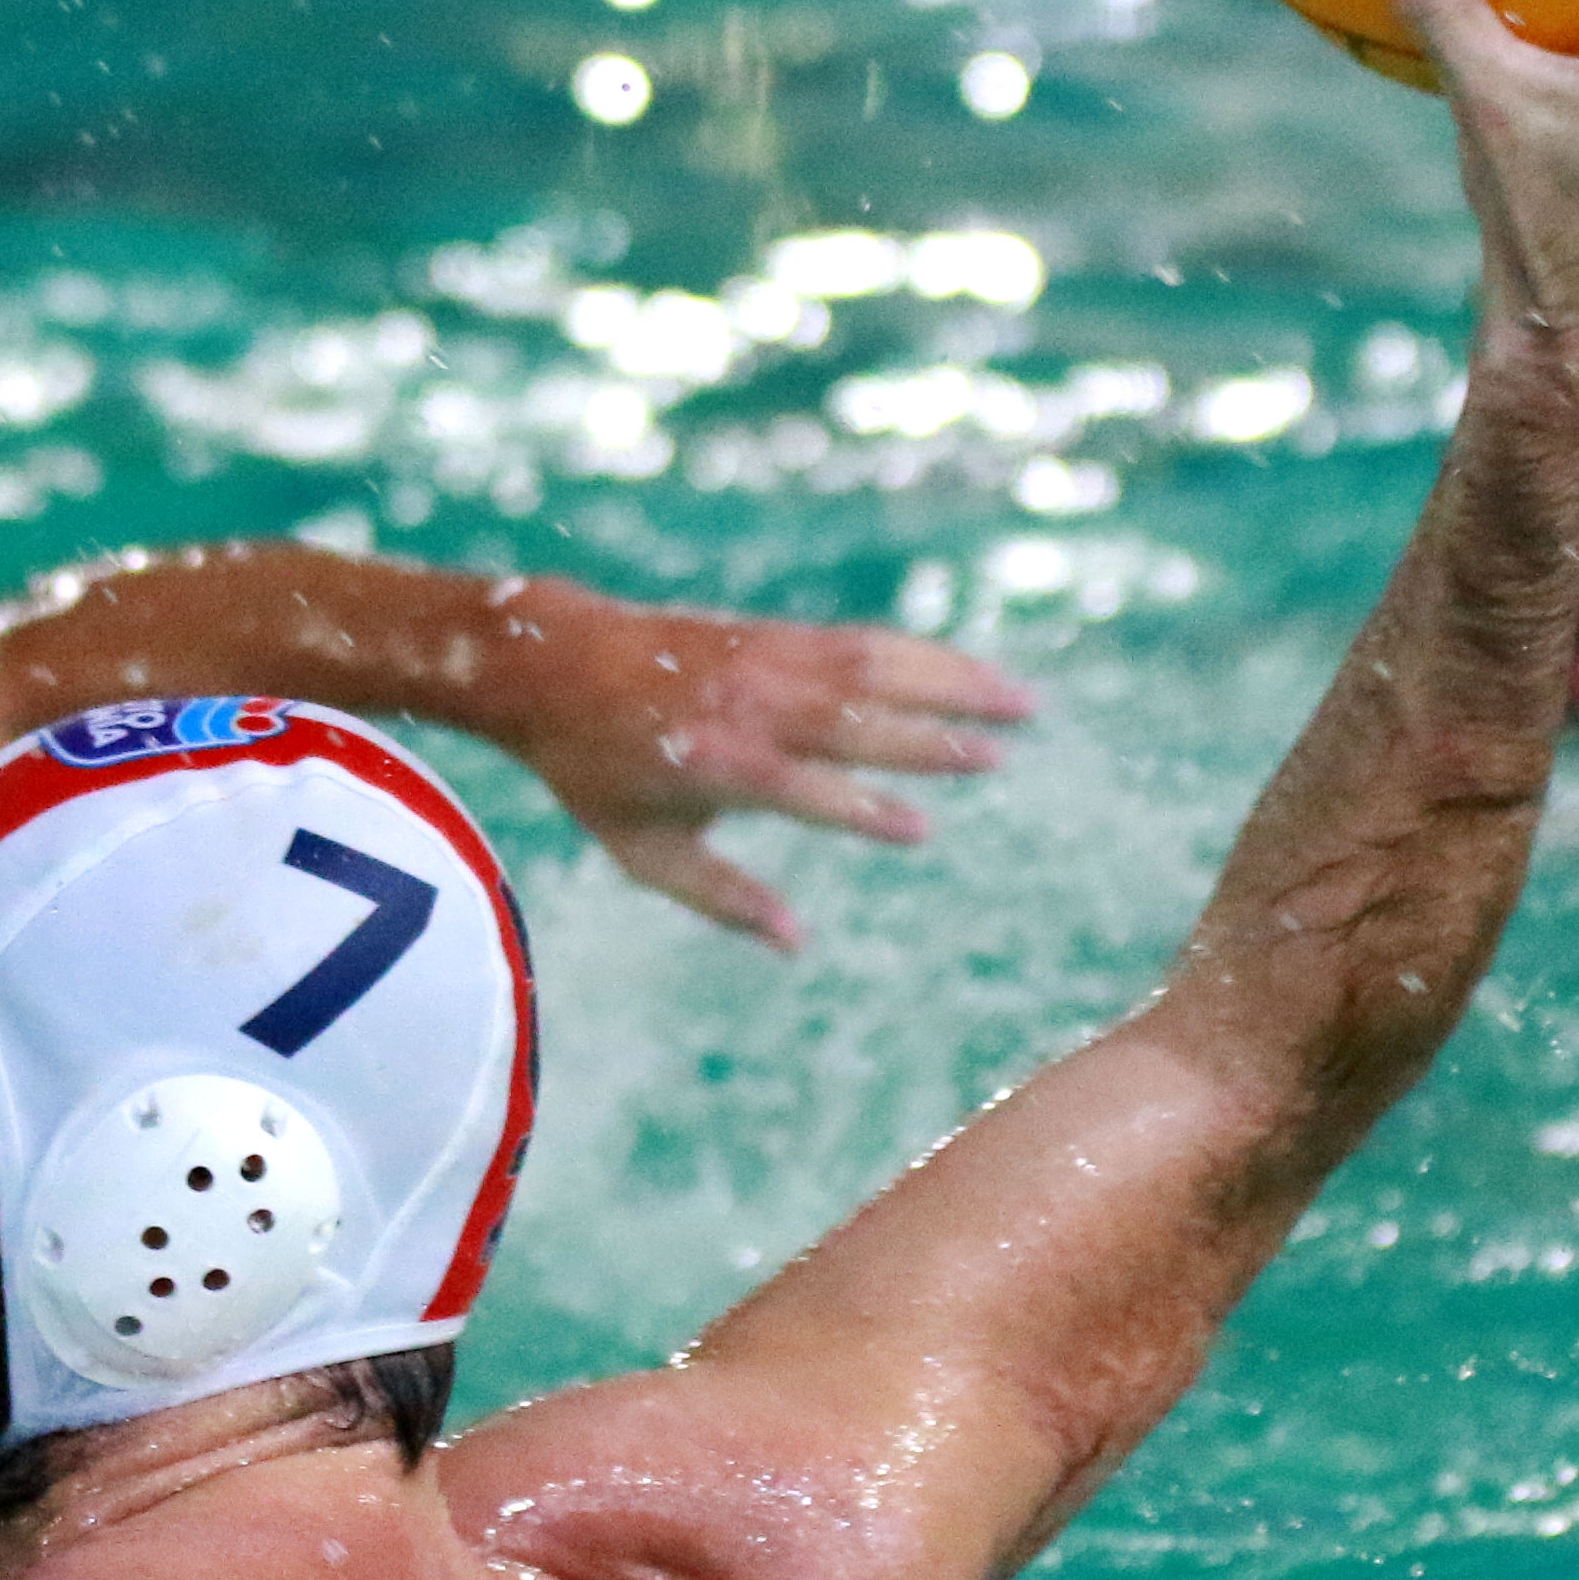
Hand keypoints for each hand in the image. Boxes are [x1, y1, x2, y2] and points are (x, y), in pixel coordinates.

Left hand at [497, 587, 1029, 948]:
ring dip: (952, 681)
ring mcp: (763, 663)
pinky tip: (972, 670)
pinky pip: (859, 642)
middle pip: (852, 722)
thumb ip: (722, 898)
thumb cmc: (597, 772)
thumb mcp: (643, 851)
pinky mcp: (772, 634)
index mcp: (715, 765)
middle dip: (927, 739)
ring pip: (873, 668)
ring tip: (1026, 700)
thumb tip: (798, 944)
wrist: (552, 662)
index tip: (919, 830)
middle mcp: (747, 707)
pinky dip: (922, 654)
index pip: (803, 791)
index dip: (859, 811)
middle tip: (999, 758)